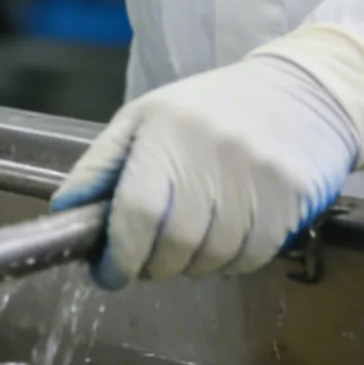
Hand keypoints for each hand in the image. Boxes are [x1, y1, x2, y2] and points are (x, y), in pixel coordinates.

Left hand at [51, 25, 363, 289]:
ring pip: (212, 258)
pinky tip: (225, 235)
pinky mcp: (292, 198)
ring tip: (188, 239)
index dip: (119, 255)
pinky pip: (251, 258)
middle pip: (174, 244)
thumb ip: (100, 167)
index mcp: (169, 128)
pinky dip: (229, 261)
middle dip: (152, 264)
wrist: (298, 92)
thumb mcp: (143, 120)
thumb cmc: (209, 109)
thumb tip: (65, 212)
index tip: (108, 272)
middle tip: (147, 258)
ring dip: (191, 264)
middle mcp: (215, 151)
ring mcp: (259, 176)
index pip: (137, 213)